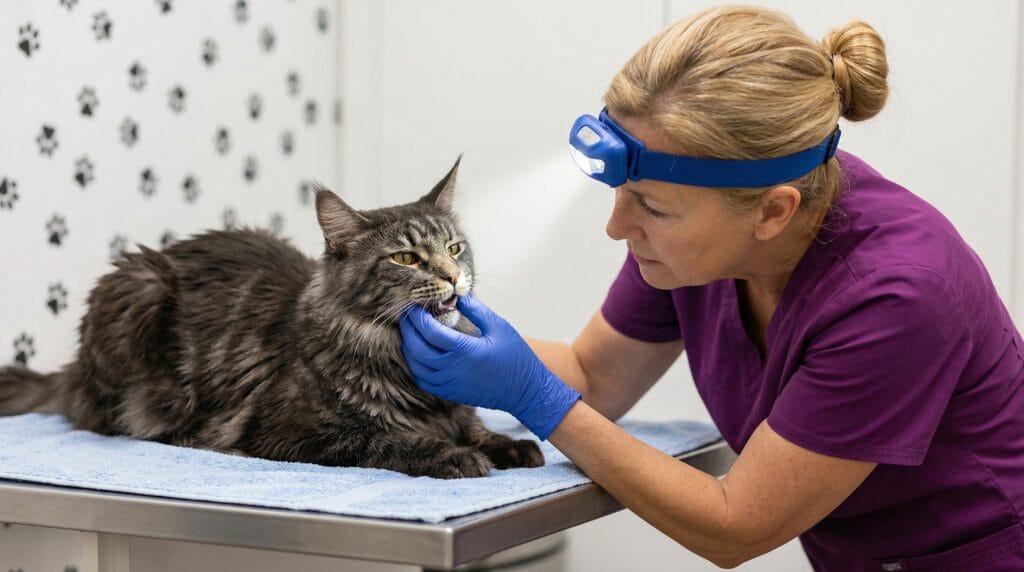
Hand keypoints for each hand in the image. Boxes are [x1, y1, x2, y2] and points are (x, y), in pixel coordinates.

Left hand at [400, 295, 580, 439]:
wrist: (525, 390)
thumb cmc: (515, 356)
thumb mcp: (498, 326)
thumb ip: (475, 310)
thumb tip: (456, 297)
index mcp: (464, 350)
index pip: (429, 331)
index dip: (417, 317)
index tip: (413, 306)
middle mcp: (453, 369)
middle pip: (417, 348)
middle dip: (408, 330)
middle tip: (406, 316)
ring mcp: (450, 384)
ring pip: (417, 367)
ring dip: (409, 348)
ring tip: (410, 333)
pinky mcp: (451, 393)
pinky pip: (424, 381)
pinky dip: (416, 367)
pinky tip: (418, 355)